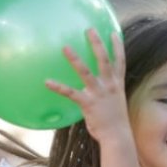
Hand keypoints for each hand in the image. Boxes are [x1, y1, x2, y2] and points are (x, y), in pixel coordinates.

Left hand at [46, 28, 129, 145]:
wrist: (117, 137)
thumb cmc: (115, 122)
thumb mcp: (115, 103)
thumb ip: (107, 92)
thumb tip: (98, 89)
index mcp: (117, 84)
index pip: (120, 61)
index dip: (117, 46)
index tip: (113, 33)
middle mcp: (109, 85)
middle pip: (104, 59)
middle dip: (97, 43)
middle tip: (89, 29)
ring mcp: (99, 93)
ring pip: (86, 72)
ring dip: (75, 59)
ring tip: (65, 47)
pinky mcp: (88, 103)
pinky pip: (70, 93)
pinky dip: (58, 87)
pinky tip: (46, 81)